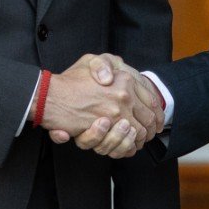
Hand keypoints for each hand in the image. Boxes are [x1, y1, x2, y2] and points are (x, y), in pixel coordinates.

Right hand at [41, 54, 160, 154]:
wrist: (50, 96)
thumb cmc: (70, 79)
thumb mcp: (89, 60)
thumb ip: (105, 63)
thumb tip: (112, 77)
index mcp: (124, 80)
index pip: (150, 99)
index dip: (157, 113)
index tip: (157, 121)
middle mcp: (123, 96)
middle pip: (148, 118)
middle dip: (150, 129)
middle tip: (148, 135)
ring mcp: (114, 114)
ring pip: (137, 133)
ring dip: (138, 139)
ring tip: (135, 140)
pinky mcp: (105, 130)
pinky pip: (124, 144)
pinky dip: (127, 147)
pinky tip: (125, 146)